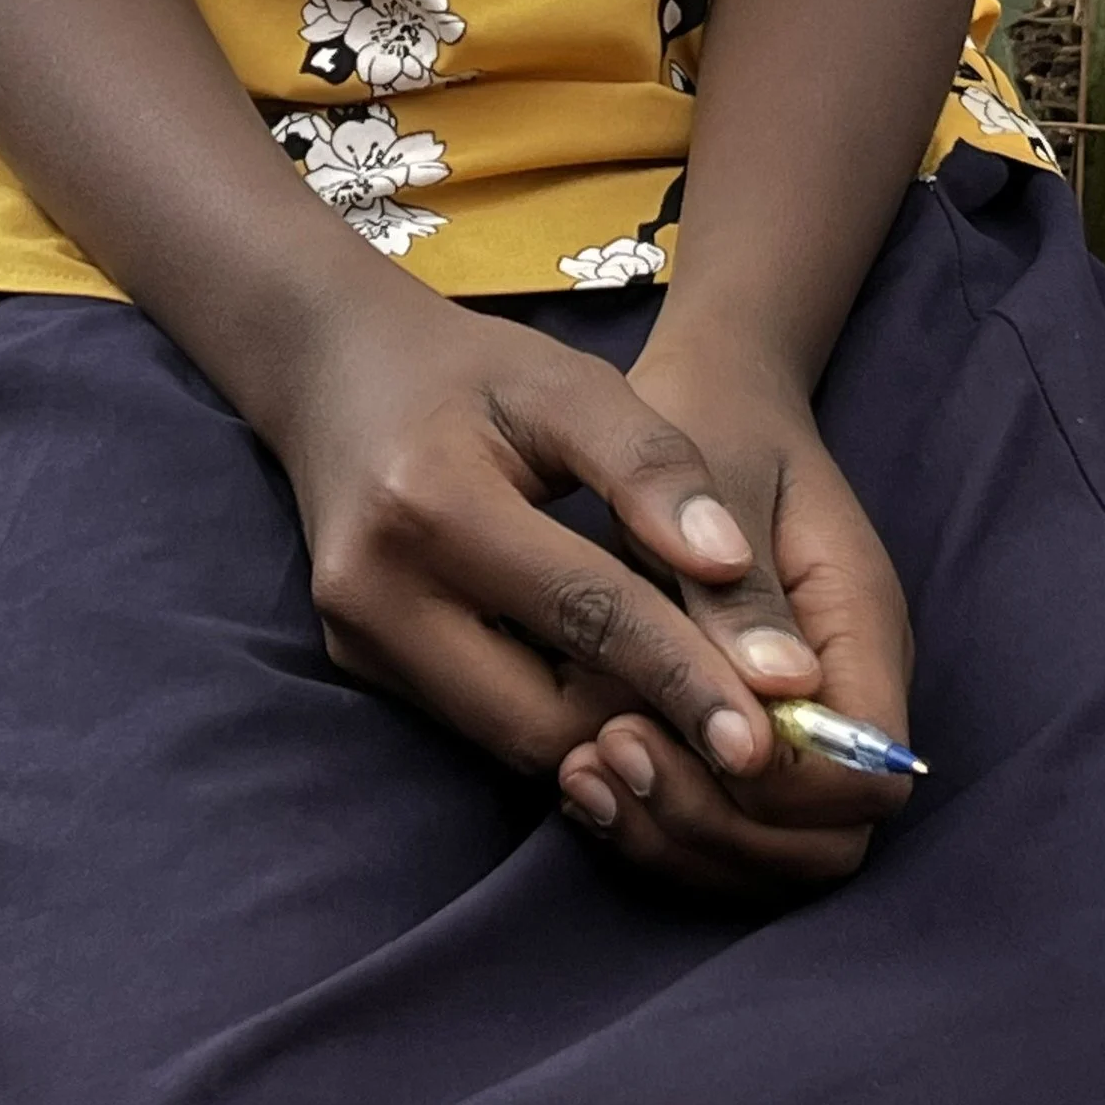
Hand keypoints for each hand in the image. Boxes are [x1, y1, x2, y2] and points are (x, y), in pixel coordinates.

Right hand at [268, 288, 786, 784]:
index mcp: (431, 506)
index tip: (767, 735)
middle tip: (741, 729)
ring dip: (601, 730)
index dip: (683, 679)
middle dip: (646, 726)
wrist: (336, 366)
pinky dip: (552, 712)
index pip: (586, 618)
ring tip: (689, 708)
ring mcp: (355, 637)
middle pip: (540, 715)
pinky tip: (612, 686)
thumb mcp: (569, 384)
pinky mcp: (355, 661)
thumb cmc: (470, 369)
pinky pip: (476, 720)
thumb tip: (733, 564)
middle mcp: (376, 590)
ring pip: (508, 738)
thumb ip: (652, 466)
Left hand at [554, 332, 916, 900]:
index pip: (863, 776)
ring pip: (769, 855)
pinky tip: (578, 776)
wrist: (710, 391)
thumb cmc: (712, 420)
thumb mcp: (717, 476)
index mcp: (861, 627)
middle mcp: (845, 692)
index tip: (664, 728)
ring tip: (582, 769)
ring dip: (678, 836)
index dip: (773, 788)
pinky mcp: (743, 729)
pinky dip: (656, 824)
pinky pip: (721, 823)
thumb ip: (740, 588)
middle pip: (822, 843)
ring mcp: (797, 720)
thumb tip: (777, 688)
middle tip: (609, 756)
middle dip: (717, 828)